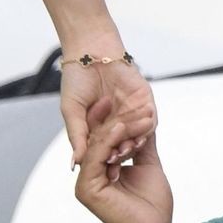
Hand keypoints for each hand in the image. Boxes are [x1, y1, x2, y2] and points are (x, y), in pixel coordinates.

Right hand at [60, 54, 157, 169]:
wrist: (91, 51)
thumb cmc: (77, 79)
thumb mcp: (72, 111)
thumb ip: (77, 137)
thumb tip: (75, 163)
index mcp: (99, 127)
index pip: (104, 150)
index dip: (102, 161)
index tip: (100, 171)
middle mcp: (117, 122)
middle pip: (122, 145)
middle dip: (119, 155)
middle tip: (115, 165)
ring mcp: (132, 113)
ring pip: (137, 136)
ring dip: (133, 145)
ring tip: (126, 151)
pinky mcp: (145, 102)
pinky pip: (150, 121)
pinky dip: (146, 130)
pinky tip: (140, 137)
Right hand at [73, 96, 172, 222]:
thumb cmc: (154, 207)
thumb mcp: (149, 165)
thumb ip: (143, 144)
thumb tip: (147, 124)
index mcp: (101, 172)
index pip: (103, 140)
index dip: (109, 119)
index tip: (115, 99)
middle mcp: (90, 176)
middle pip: (97, 140)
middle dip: (104, 118)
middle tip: (108, 96)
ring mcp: (86, 182)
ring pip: (96, 146)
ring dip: (109, 127)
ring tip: (117, 108)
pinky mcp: (87, 188)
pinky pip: (96, 157)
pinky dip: (107, 140)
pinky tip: (118, 126)